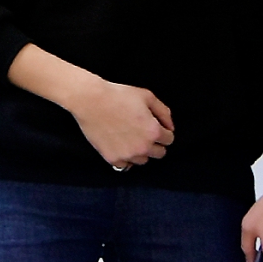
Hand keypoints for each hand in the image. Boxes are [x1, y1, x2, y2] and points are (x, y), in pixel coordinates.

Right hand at [7, 44, 173, 168]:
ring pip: (143, 160)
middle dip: (155, 143)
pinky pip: (125, 165)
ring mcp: (127, 155)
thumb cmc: (119, 95)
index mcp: (153, 132)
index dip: (164, 131)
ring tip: (131, 138)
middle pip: (159, 153)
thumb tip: (170, 126)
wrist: (92, 101)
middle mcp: (143, 147)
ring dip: (141, 151)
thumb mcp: (147, 96)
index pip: (169, 140)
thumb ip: (164, 112)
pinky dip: (125, 158)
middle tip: (144, 132)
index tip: (156, 127)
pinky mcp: (112, 158)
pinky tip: (121, 145)